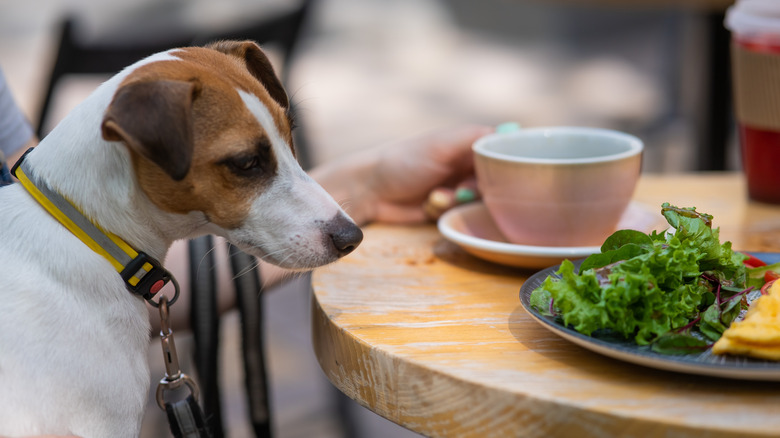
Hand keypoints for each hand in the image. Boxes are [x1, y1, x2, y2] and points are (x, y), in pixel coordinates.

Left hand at [313, 124, 491, 224]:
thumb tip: (513, 131)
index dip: (503, 169)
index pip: (503, 155)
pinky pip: (460, 216)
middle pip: (494, 183)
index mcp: (469, 145)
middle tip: (461, 191)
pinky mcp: (445, 209)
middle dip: (477, 190)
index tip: (493, 178)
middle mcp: (466, 166)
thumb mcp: (442, 144)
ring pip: (478, 203)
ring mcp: (457, 188)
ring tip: (435, 197)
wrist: (371, 189)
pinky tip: (427, 206)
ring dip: (457, 203)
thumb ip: (476, 137)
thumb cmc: (406, 160)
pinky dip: (444, 212)